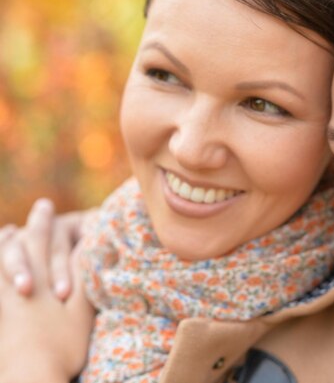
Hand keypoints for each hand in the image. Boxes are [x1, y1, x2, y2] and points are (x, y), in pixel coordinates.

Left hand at [0, 205, 93, 382]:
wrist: (31, 375)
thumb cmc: (63, 345)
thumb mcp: (83, 309)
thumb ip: (84, 276)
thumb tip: (88, 247)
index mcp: (42, 279)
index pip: (40, 242)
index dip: (43, 222)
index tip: (45, 204)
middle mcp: (20, 284)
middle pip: (19, 247)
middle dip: (27, 227)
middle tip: (32, 212)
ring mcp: (6, 300)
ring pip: (1, 264)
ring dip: (5, 246)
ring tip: (8, 233)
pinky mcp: (1, 316)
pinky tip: (1, 270)